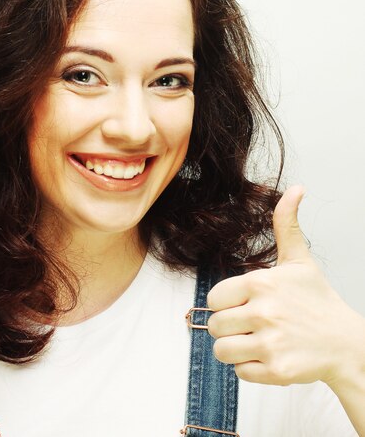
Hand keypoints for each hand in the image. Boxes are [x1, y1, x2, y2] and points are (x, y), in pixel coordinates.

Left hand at [206, 185, 361, 386]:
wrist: (348, 344)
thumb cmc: (317, 301)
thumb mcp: (299, 261)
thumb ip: (286, 225)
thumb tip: (295, 189)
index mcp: (260, 283)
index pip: (213, 298)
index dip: (226, 304)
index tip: (245, 305)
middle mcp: (263, 312)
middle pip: (214, 326)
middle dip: (230, 328)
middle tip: (254, 326)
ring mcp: (270, 343)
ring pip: (221, 351)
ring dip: (235, 350)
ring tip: (258, 342)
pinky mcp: (276, 370)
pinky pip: (239, 372)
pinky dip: (250, 369)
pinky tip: (270, 357)